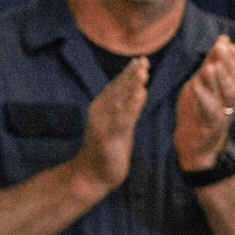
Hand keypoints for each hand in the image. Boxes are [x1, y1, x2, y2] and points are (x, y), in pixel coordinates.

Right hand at [74, 56, 149, 189]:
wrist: (90, 175)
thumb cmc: (106, 149)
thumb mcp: (120, 125)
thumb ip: (128, 108)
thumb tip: (139, 89)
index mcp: (102, 108)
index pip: (116, 87)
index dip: (129, 73)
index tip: (141, 59)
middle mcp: (100, 112)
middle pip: (118, 90)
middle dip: (131, 75)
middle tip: (143, 60)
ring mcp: (103, 125)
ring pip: (120, 101)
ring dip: (131, 86)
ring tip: (143, 72)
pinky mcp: (108, 138)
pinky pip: (121, 120)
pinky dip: (131, 107)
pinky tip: (139, 96)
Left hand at [175, 34, 234, 169]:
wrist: (194, 139)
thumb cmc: (200, 107)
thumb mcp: (205, 81)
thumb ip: (213, 62)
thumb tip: (224, 39)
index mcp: (234, 90)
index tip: (226, 43)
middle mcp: (234, 102)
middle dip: (229, 64)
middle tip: (220, 48)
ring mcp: (225, 114)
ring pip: (230, 96)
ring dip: (221, 80)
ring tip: (210, 66)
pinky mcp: (211, 124)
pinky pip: (210, 110)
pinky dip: (204, 97)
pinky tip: (195, 85)